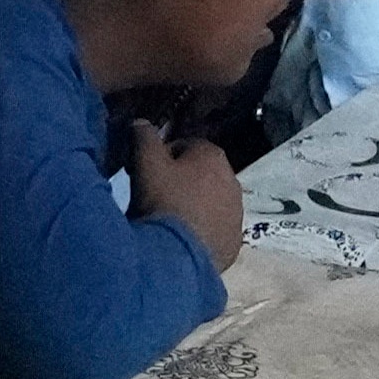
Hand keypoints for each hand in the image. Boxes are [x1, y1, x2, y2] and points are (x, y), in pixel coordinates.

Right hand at [131, 122, 244, 266]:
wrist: (178, 257)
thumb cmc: (162, 202)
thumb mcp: (145, 164)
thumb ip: (143, 137)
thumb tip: (141, 122)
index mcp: (213, 156)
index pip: (185, 146)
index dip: (163, 158)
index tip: (147, 173)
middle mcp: (233, 180)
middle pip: (201, 175)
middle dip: (182, 182)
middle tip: (156, 197)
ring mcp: (237, 213)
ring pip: (211, 203)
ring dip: (194, 207)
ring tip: (170, 222)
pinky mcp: (235, 241)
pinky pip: (216, 229)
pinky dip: (202, 231)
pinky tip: (183, 241)